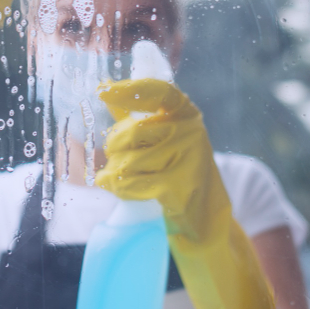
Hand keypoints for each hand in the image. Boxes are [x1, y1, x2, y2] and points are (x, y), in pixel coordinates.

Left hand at [95, 79, 274, 308]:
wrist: (206, 218)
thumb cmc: (178, 172)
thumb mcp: (165, 138)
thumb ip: (138, 116)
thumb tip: (105, 90)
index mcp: (187, 114)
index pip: (159, 91)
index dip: (129, 90)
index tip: (103, 92)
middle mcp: (191, 131)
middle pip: (132, 132)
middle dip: (113, 148)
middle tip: (113, 159)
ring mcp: (188, 159)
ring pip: (128, 161)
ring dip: (114, 172)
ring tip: (117, 177)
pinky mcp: (179, 187)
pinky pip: (132, 183)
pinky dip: (118, 187)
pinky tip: (117, 187)